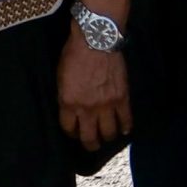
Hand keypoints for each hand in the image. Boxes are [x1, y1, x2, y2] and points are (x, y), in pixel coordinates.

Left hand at [56, 35, 131, 151]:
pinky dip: (126, 128)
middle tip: (91, 145)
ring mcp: (106, 105)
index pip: (69, 128)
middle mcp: (87, 109)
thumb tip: (69, 108)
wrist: (96, 41)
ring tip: (107, 137)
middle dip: (90, 144)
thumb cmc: (73, 55)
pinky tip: (124, 131)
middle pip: (89, 137)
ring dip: (107, 137)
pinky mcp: (122, 99)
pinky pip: (126, 120)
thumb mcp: (60, 78)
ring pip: (109, 132)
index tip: (74, 132)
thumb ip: (66, 96)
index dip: (71, 133)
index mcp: (69, 103)